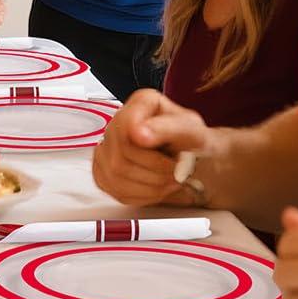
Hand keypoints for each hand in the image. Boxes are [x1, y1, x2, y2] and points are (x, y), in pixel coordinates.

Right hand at [91, 88, 210, 206]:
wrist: (194, 165)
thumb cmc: (193, 145)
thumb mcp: (192, 132)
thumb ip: (168, 128)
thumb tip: (137, 131)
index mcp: (141, 104)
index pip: (126, 126)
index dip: (144, 144)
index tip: (168, 155)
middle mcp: (117, 123)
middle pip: (122, 154)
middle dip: (156, 169)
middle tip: (177, 171)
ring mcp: (106, 149)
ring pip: (117, 175)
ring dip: (152, 184)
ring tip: (170, 179)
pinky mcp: (104, 173)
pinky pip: (116, 190)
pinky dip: (143, 194)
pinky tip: (156, 185)